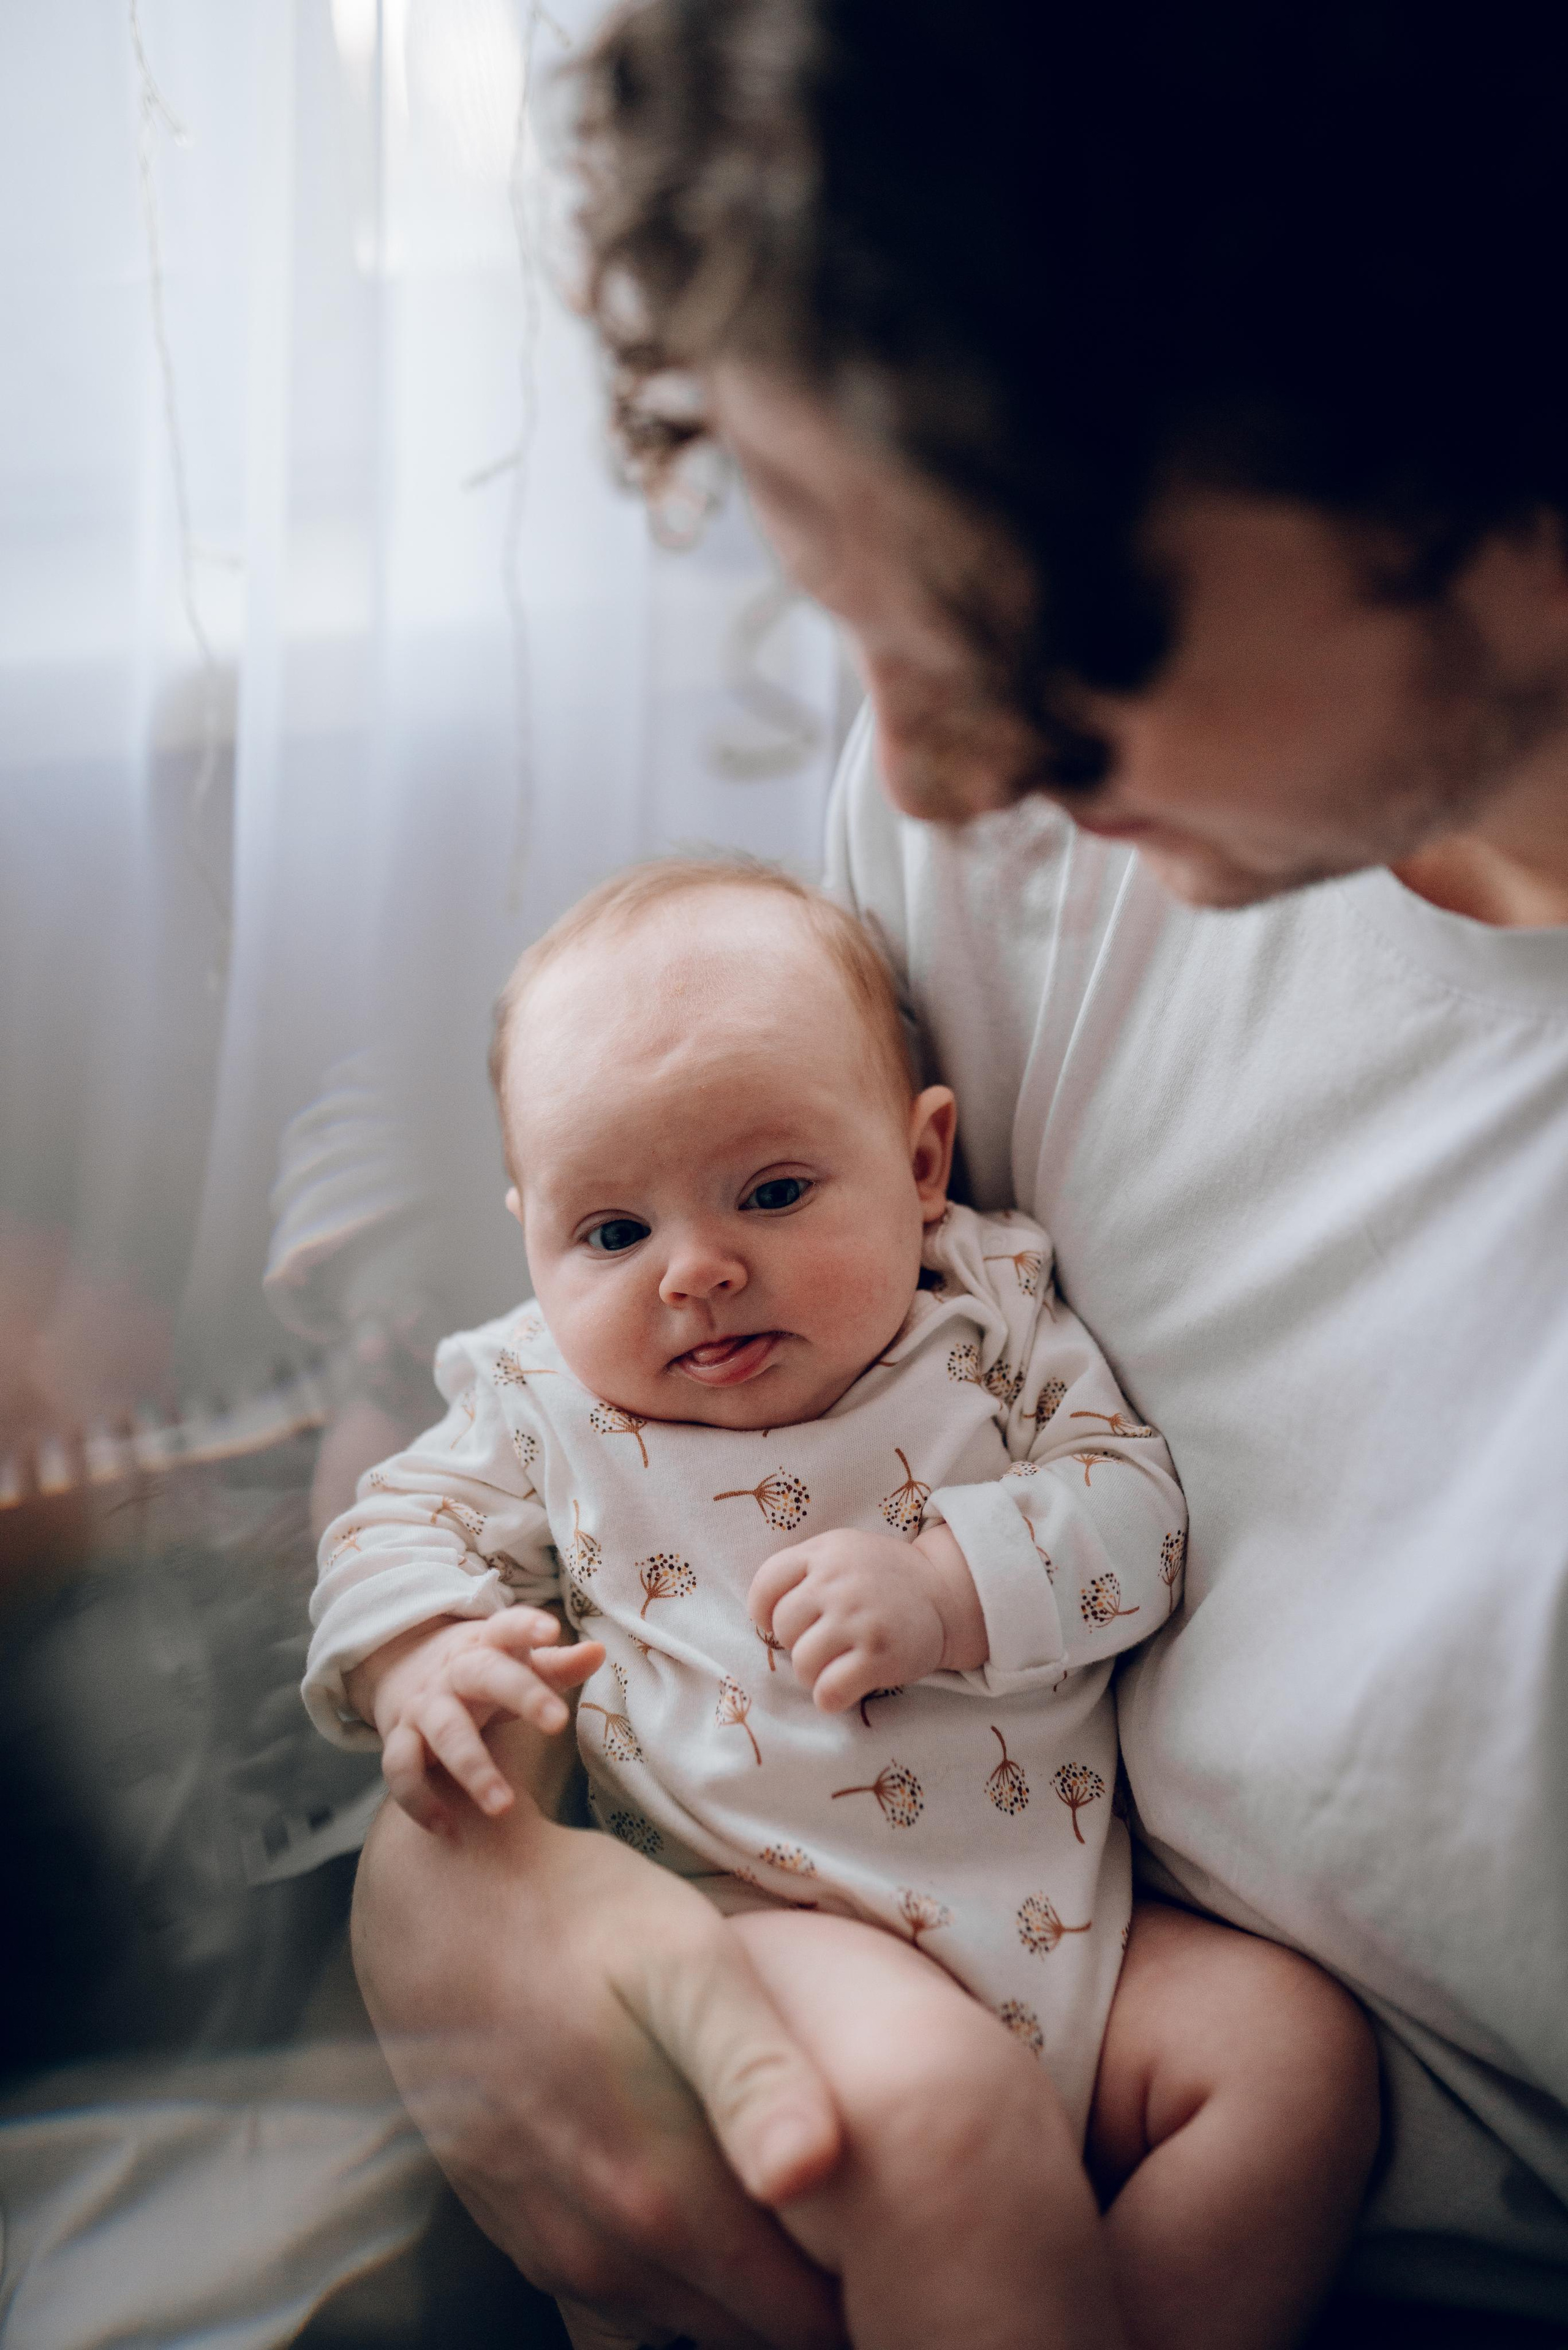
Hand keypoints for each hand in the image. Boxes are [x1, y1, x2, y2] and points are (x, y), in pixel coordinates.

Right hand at [347, 1609, 604, 1834]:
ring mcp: (424, 1705)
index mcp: (487, 1646)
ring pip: (445, 1732)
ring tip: (503, 1807)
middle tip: (558, 1725)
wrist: (407, 1671)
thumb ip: (557, 1665)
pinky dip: (419, 1801)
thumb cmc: (484, 1673)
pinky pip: (401, 1770)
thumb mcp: (517, 1663)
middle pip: (484, 1675)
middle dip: (521, 1696)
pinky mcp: (400, 1739)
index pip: (507, 1627)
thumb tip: (600, 1651)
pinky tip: (448, 1829)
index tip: (552, 1630)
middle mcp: (453, 1673)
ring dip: (473, 1768)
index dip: (527, 1625)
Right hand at [354, 1745, 846, 2349]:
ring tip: (801, 2242)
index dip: (859, 2297)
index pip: (794, 2312)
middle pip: (742, 2327)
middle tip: (870, 2256)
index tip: (903, 2261)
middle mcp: (603, 2244)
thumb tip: (810, 2170)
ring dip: (741, 2298)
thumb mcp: (690, 1962)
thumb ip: (756, 2070)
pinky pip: (619, 2296)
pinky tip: (710, 2224)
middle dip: (809, 2306)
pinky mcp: (518, 2226)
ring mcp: (553, 2243)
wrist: (445, 1901)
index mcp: (661, 2192)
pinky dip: (675, 2283)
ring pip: (681, 2317)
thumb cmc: (587, 1917)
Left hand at [748, 1522, 986, 1711]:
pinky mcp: (879, 1656)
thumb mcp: (842, 1552)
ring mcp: (859, 1619)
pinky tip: (846, 1686)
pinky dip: (830, 1697)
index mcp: (824, 1552)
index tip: (787, 1623)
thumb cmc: (883, 1578)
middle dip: (797, 1642)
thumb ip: (804, 1570)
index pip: (765, 1586)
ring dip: (814, 1673)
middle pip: (783, 1629)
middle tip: (825, 1641)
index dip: (765, 1612)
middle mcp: (839, 1583)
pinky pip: (828, 1692)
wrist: (945, 1593)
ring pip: (802, 1665)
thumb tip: (762, 1617)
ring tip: (837, 1663)